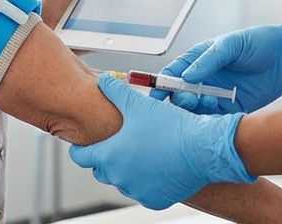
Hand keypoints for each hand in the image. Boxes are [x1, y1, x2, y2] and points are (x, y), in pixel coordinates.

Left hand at [68, 73, 253, 209]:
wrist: (201, 149)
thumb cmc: (170, 127)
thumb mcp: (138, 104)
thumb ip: (115, 91)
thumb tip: (103, 80)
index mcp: (108, 156)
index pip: (80, 157)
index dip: (81, 148)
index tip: (84, 145)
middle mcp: (119, 178)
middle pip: (101, 170)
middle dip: (106, 158)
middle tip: (120, 144)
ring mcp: (137, 191)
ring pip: (123, 181)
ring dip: (127, 170)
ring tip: (142, 152)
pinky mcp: (154, 200)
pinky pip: (143, 191)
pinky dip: (146, 182)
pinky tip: (156, 166)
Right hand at [155, 17, 281, 114]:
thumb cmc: (260, 43)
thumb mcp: (232, 44)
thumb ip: (209, 59)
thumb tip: (187, 76)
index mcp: (200, 60)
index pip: (174, 74)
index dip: (162, 85)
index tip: (156, 96)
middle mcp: (205, 79)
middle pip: (180, 95)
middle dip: (178, 101)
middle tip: (186, 101)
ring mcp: (217, 95)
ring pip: (195, 110)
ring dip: (194, 112)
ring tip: (206, 103)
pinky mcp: (232, 109)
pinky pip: (214, 119)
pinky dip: (209, 121)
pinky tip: (215, 116)